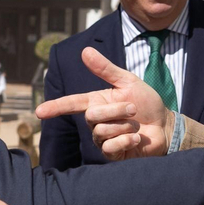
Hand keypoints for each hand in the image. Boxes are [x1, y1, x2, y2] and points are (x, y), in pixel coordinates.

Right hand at [34, 47, 171, 159]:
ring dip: (124, 126)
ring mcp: (102, 139)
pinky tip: (137, 138)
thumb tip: (85, 50)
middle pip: (92, 116)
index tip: (39, 111)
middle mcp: (96, 122)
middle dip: (116, 110)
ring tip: (135, 125)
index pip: (71, 104)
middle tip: (133, 109)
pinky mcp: (112, 154)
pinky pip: (110, 147)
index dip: (55, 107)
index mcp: (96, 102)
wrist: (165, 125)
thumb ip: (106, 69)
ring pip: (101, 132)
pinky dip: (127, 140)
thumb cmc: (146, 103)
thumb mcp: (128, 82)